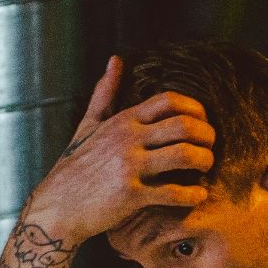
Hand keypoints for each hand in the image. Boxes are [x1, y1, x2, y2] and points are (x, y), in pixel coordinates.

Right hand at [21, 57, 215, 242]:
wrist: (57, 207)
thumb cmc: (75, 167)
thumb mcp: (88, 125)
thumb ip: (105, 93)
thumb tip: (115, 60)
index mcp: (123, 121)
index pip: (169, 101)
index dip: (195, 109)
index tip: (202, 123)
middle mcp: (127, 139)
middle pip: (184, 126)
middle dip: (207, 136)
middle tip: (210, 147)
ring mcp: (129, 166)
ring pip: (184, 155)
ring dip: (204, 161)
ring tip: (206, 169)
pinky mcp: (131, 196)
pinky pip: (173, 193)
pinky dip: (193, 194)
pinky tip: (199, 195)